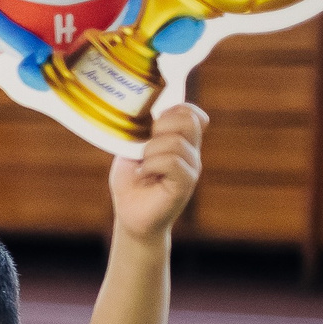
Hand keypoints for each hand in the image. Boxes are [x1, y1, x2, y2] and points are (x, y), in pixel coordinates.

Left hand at [109, 103, 205, 244]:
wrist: (129, 214)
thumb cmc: (131, 182)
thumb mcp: (132, 149)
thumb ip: (143, 131)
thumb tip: (148, 114)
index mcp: (181, 140)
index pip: (192, 113)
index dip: (174, 110)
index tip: (153, 124)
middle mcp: (191, 152)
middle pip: (189, 121)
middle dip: (161, 126)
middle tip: (146, 146)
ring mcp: (191, 168)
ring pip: (176, 142)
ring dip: (150, 151)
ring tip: (142, 166)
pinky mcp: (185, 185)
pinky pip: (173, 162)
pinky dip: (152, 165)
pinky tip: (144, 174)